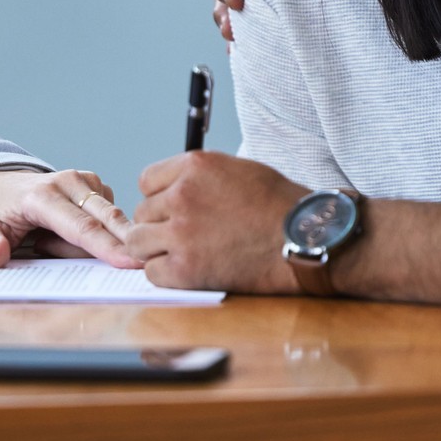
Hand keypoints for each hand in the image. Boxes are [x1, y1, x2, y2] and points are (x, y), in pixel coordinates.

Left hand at [0, 168, 136, 268]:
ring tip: (48, 243)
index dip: (106, 246)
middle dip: (126, 242)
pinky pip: (107, 216)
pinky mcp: (95, 184)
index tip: (129, 262)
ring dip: (91, 242)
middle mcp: (67, 182)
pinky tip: (68, 234)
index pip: (80, 227)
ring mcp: (85, 180)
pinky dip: (96, 231)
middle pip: (106, 219)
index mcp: (41, 196)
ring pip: (107, 220)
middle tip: (144, 266)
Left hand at [128, 152, 307, 291]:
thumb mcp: (237, 170)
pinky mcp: (185, 268)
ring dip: (155, 249)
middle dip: (158, 224)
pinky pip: (152, 271)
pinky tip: (189, 271)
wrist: (303, 238)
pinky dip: (166, 274)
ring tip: (181, 253)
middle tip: (184, 236)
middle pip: (141, 212)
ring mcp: (180, 232)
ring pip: (137, 241)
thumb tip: (171, 191)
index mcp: (194, 166)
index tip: (174, 210)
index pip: (146, 181)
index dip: (159, 198)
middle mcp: (182, 195)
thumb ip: (199, 177)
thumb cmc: (278, 205)